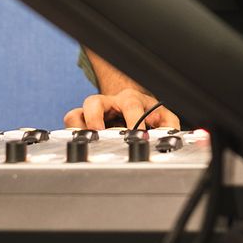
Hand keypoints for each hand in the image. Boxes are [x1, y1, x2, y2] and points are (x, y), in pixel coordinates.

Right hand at [63, 89, 180, 130]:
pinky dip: (72, 131)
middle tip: (99, 133)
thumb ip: (169, 124)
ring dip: (79, 126)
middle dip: (95, 118)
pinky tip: (79, 142)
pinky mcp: (84, 120)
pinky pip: (71, 120)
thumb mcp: (162, 117)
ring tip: (85, 140)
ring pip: (77, 112)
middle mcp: (110, 103)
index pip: (131, 105)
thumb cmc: (147, 113)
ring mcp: (95, 111)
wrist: (133, 108)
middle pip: (95, 102)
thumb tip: (170, 134)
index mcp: (131, 100)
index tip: (137, 132)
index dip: (133, 119)